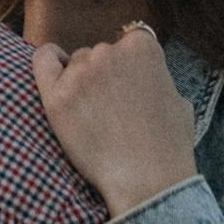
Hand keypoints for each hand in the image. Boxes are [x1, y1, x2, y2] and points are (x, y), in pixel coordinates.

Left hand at [31, 25, 197, 220]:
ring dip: (81, 82)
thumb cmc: (168, 148)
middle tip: (110, 110)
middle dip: (103, 76)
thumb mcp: (180, 100)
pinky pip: (43, 61)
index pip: (129, 41)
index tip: (127, 88)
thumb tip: (148, 77)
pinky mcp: (57, 96)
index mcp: (143, 47)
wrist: (148, 182)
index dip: (127, 66)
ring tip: (93, 117)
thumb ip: (158, 78)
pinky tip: (56, 79)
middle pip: (99, 53)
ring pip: (75, 63)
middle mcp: (111, 51)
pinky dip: (48, 62)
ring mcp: (82, 72)